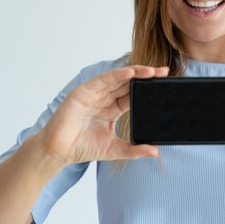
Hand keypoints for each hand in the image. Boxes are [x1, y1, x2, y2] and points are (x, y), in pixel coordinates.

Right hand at [38, 65, 168, 164]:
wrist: (59, 152)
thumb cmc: (83, 148)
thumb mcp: (115, 149)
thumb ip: (135, 150)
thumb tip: (155, 152)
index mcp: (113, 109)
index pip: (134, 95)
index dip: (149, 89)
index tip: (165, 85)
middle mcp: (105, 98)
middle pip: (129, 83)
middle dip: (146, 77)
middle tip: (164, 73)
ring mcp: (94, 94)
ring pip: (118, 78)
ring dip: (135, 73)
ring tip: (152, 71)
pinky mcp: (84, 92)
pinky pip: (103, 80)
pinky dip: (117, 74)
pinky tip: (131, 72)